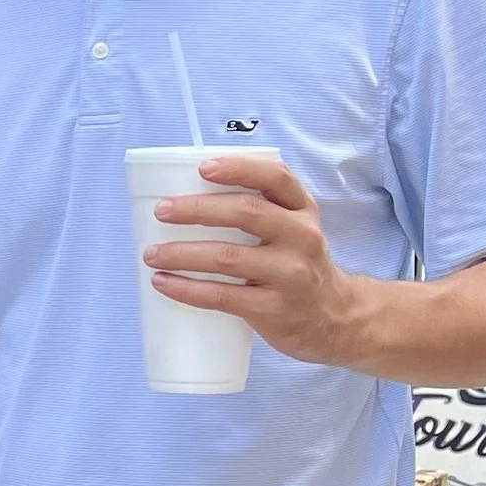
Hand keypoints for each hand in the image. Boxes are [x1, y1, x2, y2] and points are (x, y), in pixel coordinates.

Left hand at [148, 154, 367, 367]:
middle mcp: (301, 237)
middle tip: (161, 211)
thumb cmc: (298, 264)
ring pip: (227, 256)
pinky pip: (222, 296)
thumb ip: (262, 208)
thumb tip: (190, 193)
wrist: (335, 318)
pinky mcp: (273, 308)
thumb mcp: (294, 228)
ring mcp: (289, 274)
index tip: (203, 168)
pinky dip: (187, 289)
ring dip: (182, 253)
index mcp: (302, 210)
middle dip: (197, 209)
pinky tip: (163, 282)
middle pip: (245, 212)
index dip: (239, 168)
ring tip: (151, 254)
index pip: (276, 177)